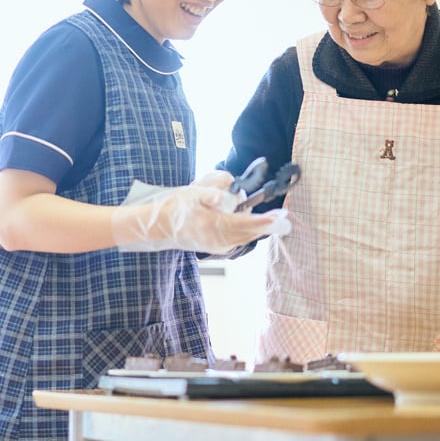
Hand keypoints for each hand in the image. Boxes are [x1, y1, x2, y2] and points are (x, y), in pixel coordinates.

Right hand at [113, 178, 290, 255]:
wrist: (155, 227)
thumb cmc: (173, 207)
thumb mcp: (193, 194)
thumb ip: (214, 195)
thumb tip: (233, 197)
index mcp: (214, 226)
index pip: (246, 224)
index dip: (266, 221)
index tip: (281, 216)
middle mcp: (217, 239)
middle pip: (249, 233)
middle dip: (267, 225)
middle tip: (284, 219)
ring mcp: (215, 245)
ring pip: (243, 238)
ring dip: (258, 229)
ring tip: (274, 221)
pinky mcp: (212, 246)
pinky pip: (235, 240)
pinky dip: (247, 233)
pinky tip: (252, 225)